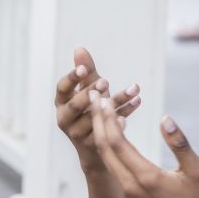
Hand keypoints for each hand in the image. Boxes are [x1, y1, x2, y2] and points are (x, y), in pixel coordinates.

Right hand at [55, 46, 140, 174]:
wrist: (95, 148)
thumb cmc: (88, 112)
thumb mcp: (87, 91)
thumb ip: (85, 72)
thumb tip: (80, 49)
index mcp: (61, 103)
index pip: (62, 88)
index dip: (72, 78)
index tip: (84, 69)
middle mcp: (65, 119)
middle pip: (76, 105)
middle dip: (91, 92)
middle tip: (106, 81)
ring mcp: (78, 134)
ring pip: (97, 116)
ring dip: (116, 101)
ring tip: (133, 88)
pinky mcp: (95, 144)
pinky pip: (112, 127)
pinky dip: (125, 114)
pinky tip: (136, 101)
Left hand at [89, 102, 198, 197]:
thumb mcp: (197, 170)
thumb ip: (180, 144)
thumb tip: (165, 118)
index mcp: (145, 178)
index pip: (117, 142)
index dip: (108, 118)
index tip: (103, 97)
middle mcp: (131, 185)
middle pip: (105, 148)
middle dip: (98, 120)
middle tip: (95, 95)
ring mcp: (129, 191)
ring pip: (107, 157)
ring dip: (102, 132)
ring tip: (102, 108)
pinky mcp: (131, 195)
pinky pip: (115, 165)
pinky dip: (111, 145)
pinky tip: (117, 131)